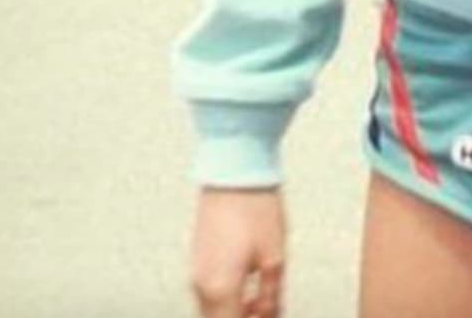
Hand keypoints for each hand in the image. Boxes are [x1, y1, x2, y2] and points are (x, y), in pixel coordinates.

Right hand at [189, 186, 285, 317]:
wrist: (233, 169)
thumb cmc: (254, 209)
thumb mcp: (274, 259)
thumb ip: (271, 298)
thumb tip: (272, 315)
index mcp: (220, 291)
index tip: (269, 316)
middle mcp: (201, 286)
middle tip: (266, 310)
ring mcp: (197, 271)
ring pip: (213, 311)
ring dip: (233, 311)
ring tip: (261, 300)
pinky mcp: (198, 257)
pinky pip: (209, 293)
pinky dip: (226, 299)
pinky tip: (248, 287)